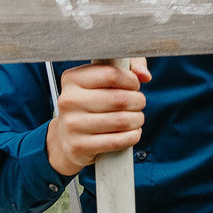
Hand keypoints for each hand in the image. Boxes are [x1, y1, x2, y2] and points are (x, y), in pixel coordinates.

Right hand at [47, 58, 149, 175]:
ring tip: (136, 118)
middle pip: (120, 99)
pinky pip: (117, 141)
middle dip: (138, 101)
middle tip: (138, 103)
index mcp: (72, 79)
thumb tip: (144, 75)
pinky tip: (132, 132)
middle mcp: (68, 100)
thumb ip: (128, 66)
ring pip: (122, 121)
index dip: (131, 80)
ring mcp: (72, 125)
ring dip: (138, 119)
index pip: (111, 74)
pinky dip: (132, 136)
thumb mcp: (103, 79)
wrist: (68, 138)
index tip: (134, 85)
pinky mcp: (79, 146)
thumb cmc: (92, 102)